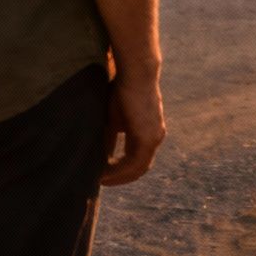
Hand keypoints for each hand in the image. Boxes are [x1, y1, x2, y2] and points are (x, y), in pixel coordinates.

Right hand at [100, 70, 165, 185]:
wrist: (135, 73)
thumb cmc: (122, 90)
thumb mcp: (114, 119)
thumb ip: (110, 138)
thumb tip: (101, 156)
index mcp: (149, 133)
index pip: (138, 160)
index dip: (121, 171)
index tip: (103, 175)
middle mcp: (155, 138)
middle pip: (139, 168)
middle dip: (120, 178)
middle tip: (101, 182)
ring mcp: (154, 138)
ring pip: (137, 168)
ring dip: (118, 176)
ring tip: (100, 180)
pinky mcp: (148, 137)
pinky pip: (134, 163)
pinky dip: (119, 170)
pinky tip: (104, 173)